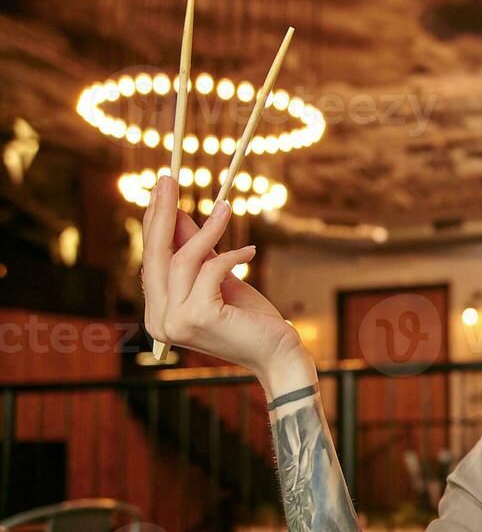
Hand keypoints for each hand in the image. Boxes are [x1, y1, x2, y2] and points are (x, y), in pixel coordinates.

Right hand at [142, 176, 305, 386]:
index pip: (152, 261)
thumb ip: (196, 252)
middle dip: (163, 213)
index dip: (154, 223)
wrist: (279, 353)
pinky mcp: (197, 317)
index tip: (160, 190)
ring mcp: (174, 322)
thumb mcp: (220, 279)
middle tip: (168, 178)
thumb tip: (178, 214)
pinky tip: (250, 251)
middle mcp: (159, 322)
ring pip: (184, 260)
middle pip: (157, 256)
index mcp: (159, 315)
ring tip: (227, 208)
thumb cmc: (251, 319)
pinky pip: (211, 270)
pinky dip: (232, 256)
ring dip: (208, 230)